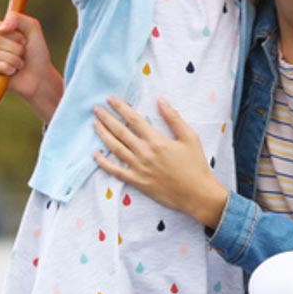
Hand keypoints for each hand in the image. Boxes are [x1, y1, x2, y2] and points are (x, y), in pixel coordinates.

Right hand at [0, 13, 62, 124]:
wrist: (40, 76)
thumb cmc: (37, 53)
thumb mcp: (32, 28)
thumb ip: (17, 18)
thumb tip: (1, 27)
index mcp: (0, 33)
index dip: (12, 33)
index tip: (24, 40)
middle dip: (15, 48)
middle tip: (24, 54)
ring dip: (12, 59)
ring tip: (20, 65)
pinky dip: (4, 68)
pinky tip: (12, 72)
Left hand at [94, 96, 228, 227]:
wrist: (197, 195)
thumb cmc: (196, 165)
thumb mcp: (190, 137)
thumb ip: (174, 118)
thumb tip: (160, 100)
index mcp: (156, 140)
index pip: (133, 119)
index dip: (120, 107)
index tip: (110, 99)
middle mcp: (144, 153)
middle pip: (120, 131)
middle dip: (107, 118)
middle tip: (96, 109)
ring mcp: (139, 168)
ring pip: (116, 148)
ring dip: (103, 135)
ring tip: (94, 124)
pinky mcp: (137, 182)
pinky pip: (116, 171)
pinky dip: (104, 163)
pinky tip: (95, 155)